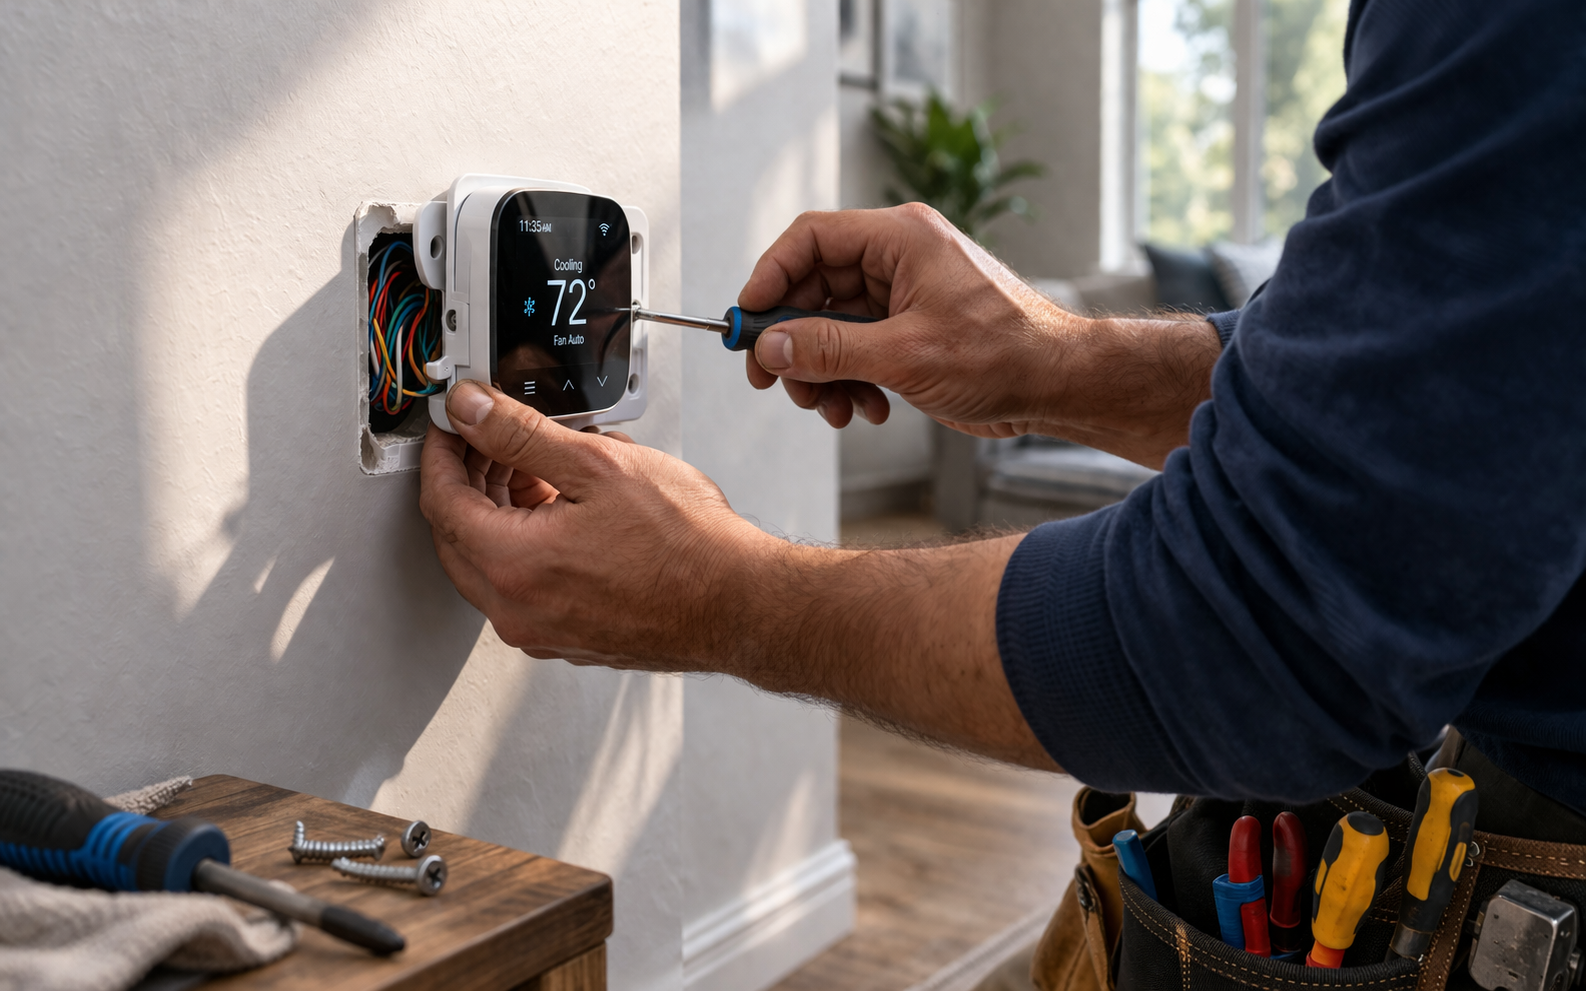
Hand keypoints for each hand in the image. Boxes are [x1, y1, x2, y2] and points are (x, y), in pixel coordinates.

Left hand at [417, 380, 1056, 768]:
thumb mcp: (599, 466)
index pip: (442, 500)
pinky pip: (526, 587)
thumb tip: (472, 412)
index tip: (453, 422)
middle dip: (470, 480)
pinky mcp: (570, 639)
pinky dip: (529, 546)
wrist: (743, 604)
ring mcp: (543, 632)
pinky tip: (566, 514)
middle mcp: (517, 611)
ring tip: (540, 471)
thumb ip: (522, 435)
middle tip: (492, 439)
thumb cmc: (690, 548)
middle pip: (459, 536)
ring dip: (501, 513)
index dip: (442, 451)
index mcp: (513, 567)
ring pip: (492, 563)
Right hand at [739, 203, 1221, 467]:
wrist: (1059, 386)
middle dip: (794, 340)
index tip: (747, 321)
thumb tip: (773, 345)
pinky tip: (865, 409)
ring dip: (822, 371)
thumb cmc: (1005, 354)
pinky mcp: (911, 331)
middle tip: (775, 380)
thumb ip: (830, 349)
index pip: (810, 238)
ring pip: (832, 326)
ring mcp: (905, 296)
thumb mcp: (904, 356)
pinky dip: (850, 381)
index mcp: (901, 239)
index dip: (770, 277)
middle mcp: (899, 259)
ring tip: (832, 408)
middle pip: (814, 287)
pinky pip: (857, 350)